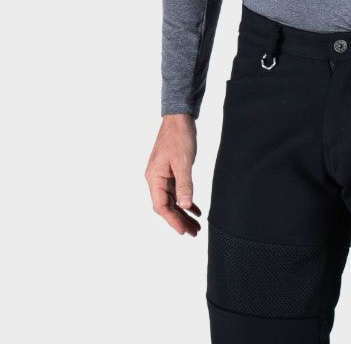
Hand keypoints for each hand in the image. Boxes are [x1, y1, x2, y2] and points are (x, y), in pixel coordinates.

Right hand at [146, 114, 202, 235]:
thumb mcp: (183, 162)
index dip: (172, 220)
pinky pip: (177, 191)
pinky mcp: (171, 170)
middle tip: (194, 233)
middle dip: (180, 220)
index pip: (161, 206)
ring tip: (196, 226)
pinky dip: (186, 200)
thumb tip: (184, 206)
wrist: (179, 117)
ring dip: (184, 212)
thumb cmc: (179, 136)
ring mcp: (163, 175)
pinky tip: (196, 209)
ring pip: (173, 200)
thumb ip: (184, 185)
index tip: (183, 232)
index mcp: (154, 177)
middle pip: (167, 206)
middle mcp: (156, 178)